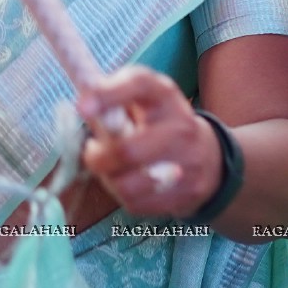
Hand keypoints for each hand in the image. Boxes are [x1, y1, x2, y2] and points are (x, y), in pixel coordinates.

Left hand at [78, 67, 223, 218]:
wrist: (209, 158)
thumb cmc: (159, 124)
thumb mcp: (142, 102)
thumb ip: (111, 98)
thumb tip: (79, 94)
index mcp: (165, 95)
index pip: (140, 84)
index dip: (108, 94)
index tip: (82, 107)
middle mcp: (181, 126)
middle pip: (128, 151)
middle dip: (98, 157)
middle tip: (92, 152)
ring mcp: (188, 162)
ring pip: (130, 184)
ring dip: (109, 179)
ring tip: (109, 169)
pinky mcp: (188, 192)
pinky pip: (138, 203)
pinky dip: (123, 196)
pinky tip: (127, 183)